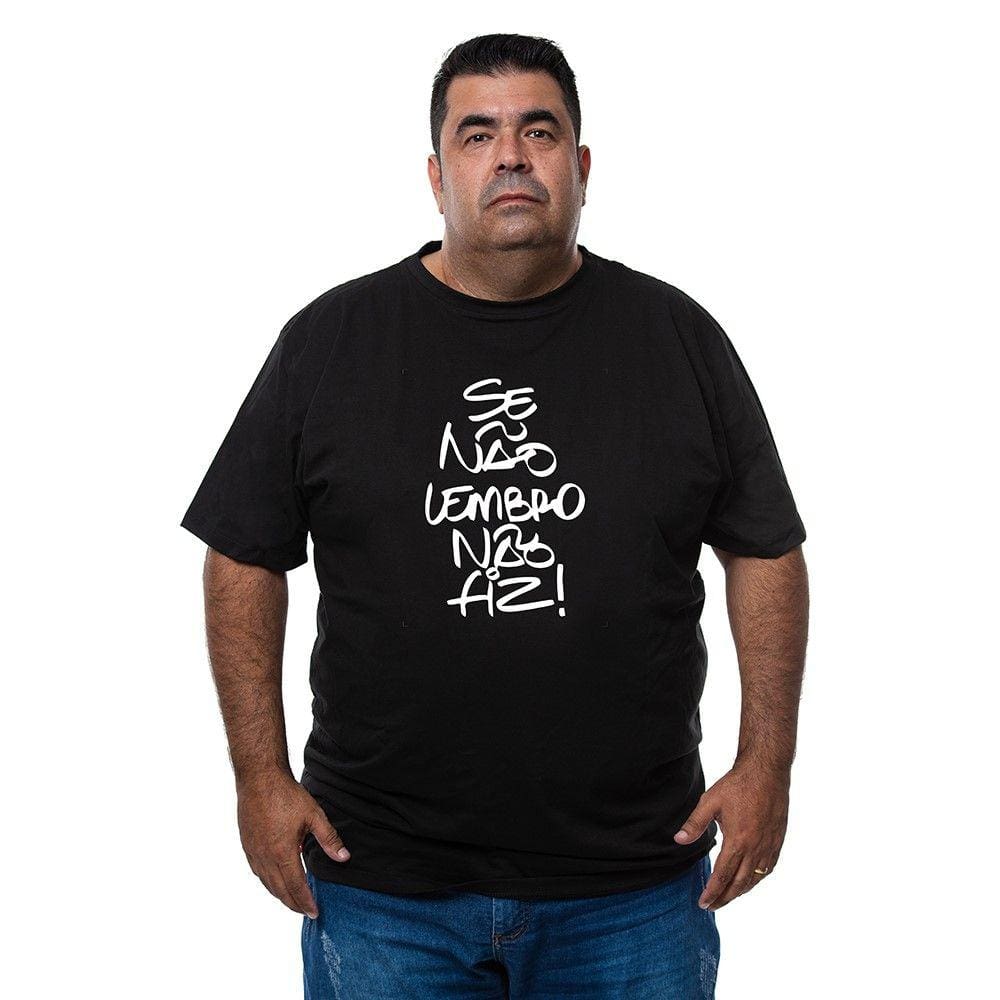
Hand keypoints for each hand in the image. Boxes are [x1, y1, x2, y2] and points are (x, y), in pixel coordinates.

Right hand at [237, 770, 350, 918]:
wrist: (258, 778)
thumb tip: (344, 857)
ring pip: (267, 883)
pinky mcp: (247, 844)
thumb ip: (329, 839)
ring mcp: (253, 852)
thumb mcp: (313, 815)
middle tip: (305, 911)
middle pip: (279, 890)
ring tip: (292, 901)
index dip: (306, 902)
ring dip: (280, 895)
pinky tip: (274, 880)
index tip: (314, 913)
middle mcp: (265, 857)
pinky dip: (268, 881)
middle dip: (293, 904)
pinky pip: (257, 871)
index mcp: (283, 853)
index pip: (296, 887)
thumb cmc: (286, 794)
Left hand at [673, 760, 789, 910]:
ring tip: (727, 897)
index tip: (703, 903)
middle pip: (739, 884)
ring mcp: (769, 846)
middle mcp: (756, 849)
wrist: (767, 772)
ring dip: (740, 891)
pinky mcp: (777, 841)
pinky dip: (757, 879)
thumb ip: (694, 824)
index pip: (723, 876)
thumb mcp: (710, 802)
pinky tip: (750, 880)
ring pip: (755, 879)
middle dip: (724, 898)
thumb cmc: (738, 785)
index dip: (712, 892)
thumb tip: (678, 840)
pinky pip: (768, 868)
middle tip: (712, 906)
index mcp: (738, 841)